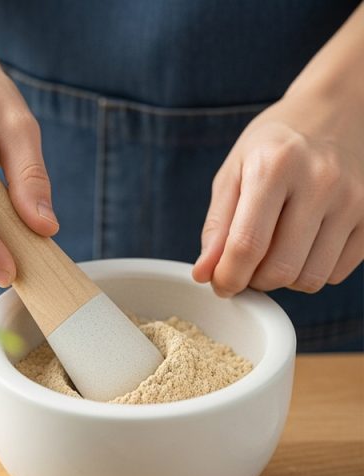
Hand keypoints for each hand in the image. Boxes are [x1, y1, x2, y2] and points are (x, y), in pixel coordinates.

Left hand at [192, 92, 363, 296]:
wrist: (335, 112)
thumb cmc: (274, 145)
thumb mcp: (234, 172)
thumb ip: (217, 226)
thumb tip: (204, 274)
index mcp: (274, 167)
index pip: (247, 245)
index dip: (228, 277)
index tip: (220, 285)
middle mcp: (320, 182)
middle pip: (281, 268)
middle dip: (254, 280)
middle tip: (245, 267)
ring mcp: (353, 200)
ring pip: (311, 278)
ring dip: (284, 279)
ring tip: (273, 253)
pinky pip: (337, 273)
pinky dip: (312, 270)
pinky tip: (302, 246)